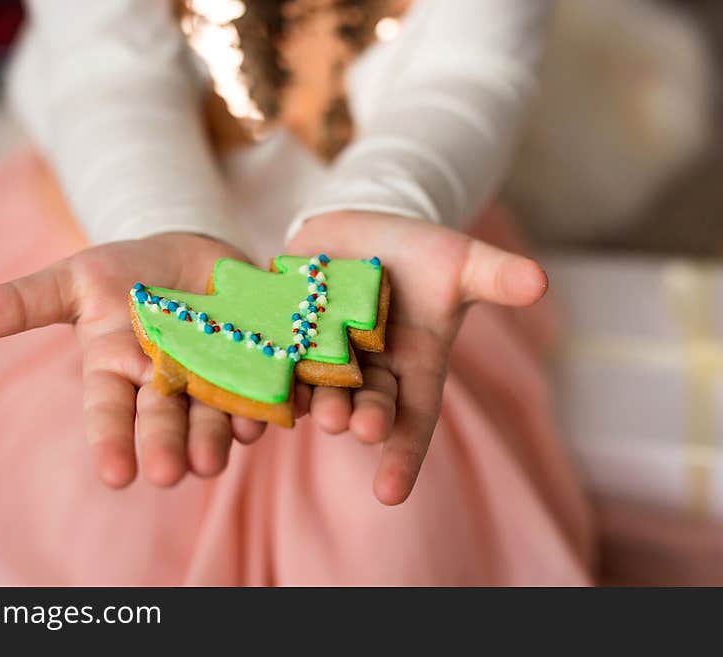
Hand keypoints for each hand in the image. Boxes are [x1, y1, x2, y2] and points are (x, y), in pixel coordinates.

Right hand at [0, 233, 268, 487]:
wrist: (188, 252)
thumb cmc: (125, 270)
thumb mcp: (74, 279)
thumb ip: (24, 302)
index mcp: (117, 373)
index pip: (108, 414)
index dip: (110, 443)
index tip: (115, 475)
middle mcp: (164, 386)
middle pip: (165, 422)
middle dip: (167, 447)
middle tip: (173, 472)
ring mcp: (211, 378)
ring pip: (215, 414)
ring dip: (219, 436)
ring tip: (218, 455)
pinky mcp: (253, 363)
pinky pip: (263, 387)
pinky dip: (270, 401)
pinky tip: (278, 411)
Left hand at [287, 211, 547, 505]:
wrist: (368, 224)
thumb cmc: (423, 253)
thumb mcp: (462, 262)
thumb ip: (495, 276)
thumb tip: (541, 281)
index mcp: (413, 367)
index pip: (414, 420)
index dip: (404, 455)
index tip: (389, 492)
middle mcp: (369, 370)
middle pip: (365, 404)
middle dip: (360, 417)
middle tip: (353, 426)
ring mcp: (326, 351)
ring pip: (319, 384)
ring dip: (313, 398)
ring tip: (310, 408)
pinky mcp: (289, 326)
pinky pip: (277, 350)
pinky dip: (268, 364)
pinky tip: (255, 378)